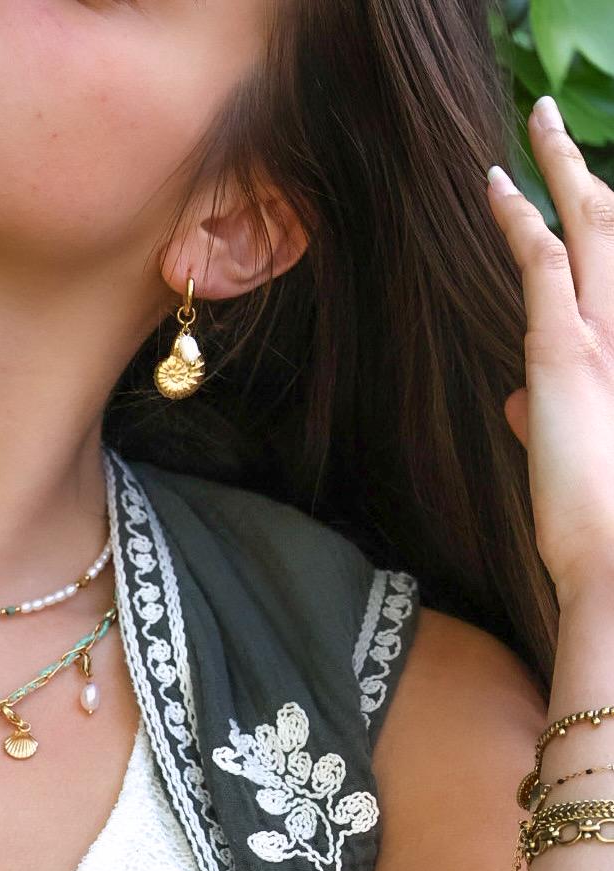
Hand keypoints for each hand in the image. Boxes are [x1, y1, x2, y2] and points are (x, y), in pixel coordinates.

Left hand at [487, 95, 613, 607]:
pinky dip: (518, 220)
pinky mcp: (567, 350)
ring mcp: (609, 334)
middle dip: (584, 169)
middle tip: (553, 121)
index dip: (602, 223)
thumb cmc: (601, 521)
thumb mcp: (571, 455)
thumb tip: (516, 402)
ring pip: (589, 223)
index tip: (577, 191)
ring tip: (535, 120)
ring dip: (560, 167)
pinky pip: (542, 263)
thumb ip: (545, 415)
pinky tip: (495, 186)